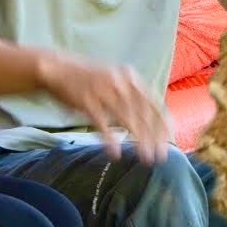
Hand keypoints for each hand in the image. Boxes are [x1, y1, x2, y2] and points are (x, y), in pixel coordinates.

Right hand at [36, 54, 172, 164]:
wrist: (56, 67)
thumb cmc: (89, 79)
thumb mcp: (115, 79)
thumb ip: (131, 94)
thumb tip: (150, 118)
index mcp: (130, 77)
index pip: (154, 102)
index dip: (163, 123)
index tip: (170, 141)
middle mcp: (120, 82)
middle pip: (143, 113)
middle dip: (154, 137)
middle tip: (161, 158)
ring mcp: (103, 90)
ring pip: (127, 119)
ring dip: (139, 141)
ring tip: (145, 159)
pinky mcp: (86, 100)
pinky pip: (101, 123)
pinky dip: (109, 139)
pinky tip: (115, 154)